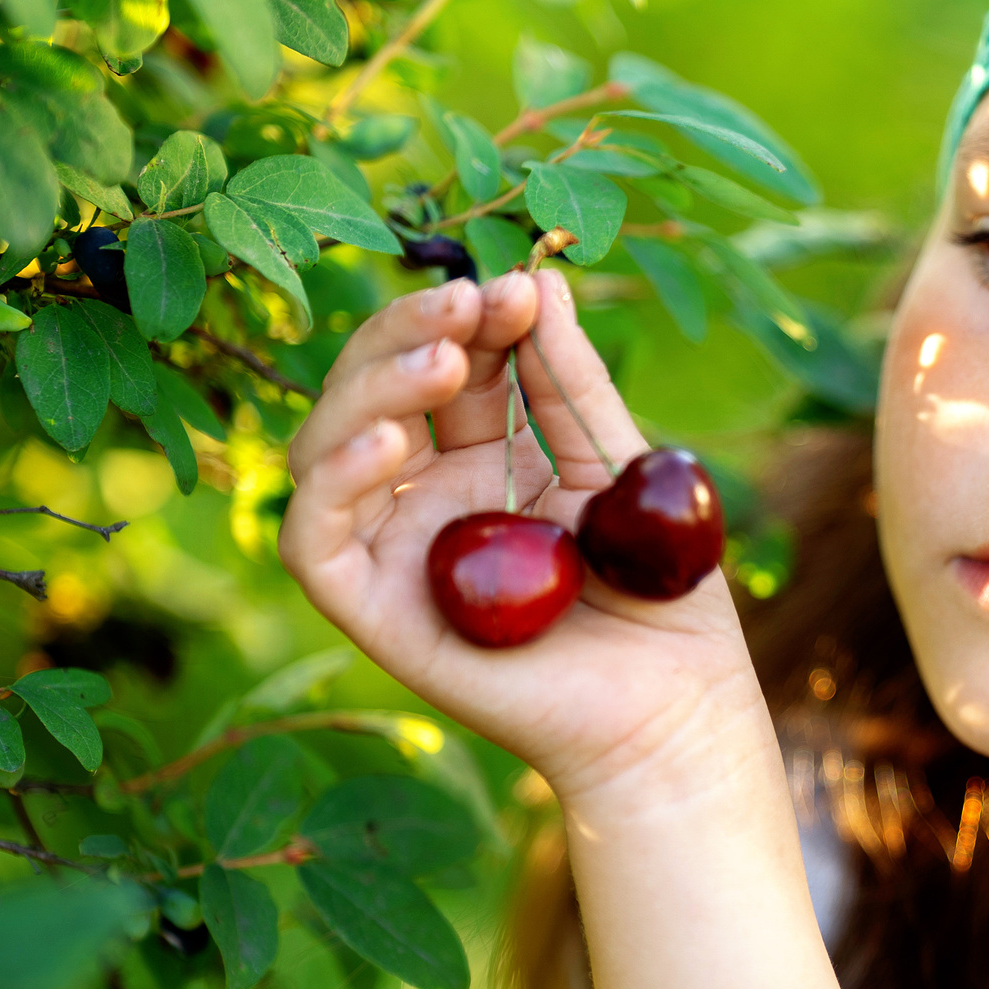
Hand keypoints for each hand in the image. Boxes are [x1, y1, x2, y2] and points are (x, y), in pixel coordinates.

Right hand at [278, 268, 762, 803]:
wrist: (674, 709)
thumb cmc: (660, 597)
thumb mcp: (621, 467)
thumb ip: (572, 384)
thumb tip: (537, 279)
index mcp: (486, 453)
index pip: (446, 359)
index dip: (471, 316)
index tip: (520, 290)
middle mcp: (425, 494)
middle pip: (373, 387)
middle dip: (413, 331)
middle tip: (469, 305)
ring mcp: (391, 549)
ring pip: (325, 443)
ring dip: (372, 386)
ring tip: (442, 360)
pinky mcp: (369, 608)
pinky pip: (314, 536)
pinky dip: (335, 477)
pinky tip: (391, 440)